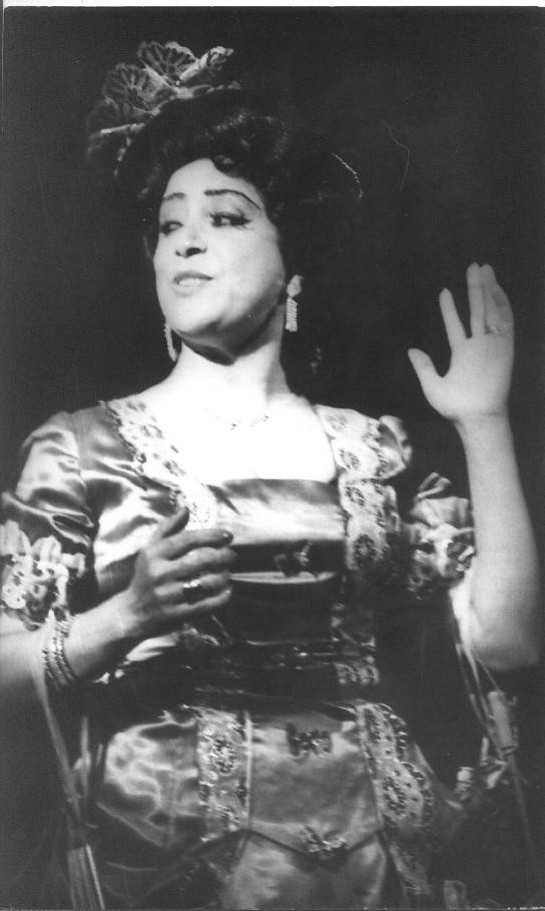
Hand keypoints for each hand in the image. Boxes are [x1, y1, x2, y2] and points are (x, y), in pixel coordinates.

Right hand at [120, 508, 235, 640]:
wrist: (132, 613)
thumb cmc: (145, 576)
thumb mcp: (149, 550)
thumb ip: (167, 528)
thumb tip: (186, 509)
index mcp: (154, 555)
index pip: (188, 540)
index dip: (211, 536)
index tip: (227, 535)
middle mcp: (160, 574)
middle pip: (201, 560)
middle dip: (223, 556)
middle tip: (232, 555)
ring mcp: (168, 595)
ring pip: (207, 583)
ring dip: (224, 576)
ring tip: (227, 573)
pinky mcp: (176, 614)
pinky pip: (206, 604)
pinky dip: (222, 597)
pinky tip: (227, 590)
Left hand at [408, 263, 513, 424]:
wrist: (476, 417)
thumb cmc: (456, 408)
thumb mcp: (432, 386)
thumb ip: (423, 367)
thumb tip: (412, 350)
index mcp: (463, 354)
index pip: (455, 325)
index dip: (449, 308)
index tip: (444, 290)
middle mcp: (479, 346)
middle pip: (477, 310)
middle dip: (475, 288)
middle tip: (474, 266)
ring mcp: (492, 345)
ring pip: (490, 310)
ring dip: (488, 290)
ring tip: (483, 268)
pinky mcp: (504, 347)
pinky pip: (505, 321)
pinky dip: (501, 303)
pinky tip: (495, 288)